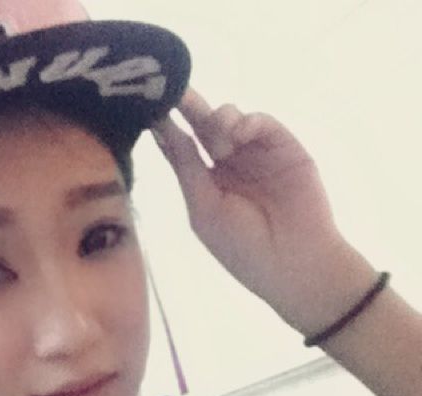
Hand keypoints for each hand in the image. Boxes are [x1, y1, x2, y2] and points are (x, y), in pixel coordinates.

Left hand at [152, 88, 375, 334]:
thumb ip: (187, 168)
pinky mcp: (283, 146)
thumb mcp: (204, 209)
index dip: (165, 128)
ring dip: (218, 122)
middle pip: (202, 126)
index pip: (180, 147)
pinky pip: (261, 122)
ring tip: (221, 145)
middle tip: (172, 89)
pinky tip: (239, 133)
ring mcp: (255, 153)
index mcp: (205, 182)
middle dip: (187, 107)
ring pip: (229, 119)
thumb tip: (164, 132)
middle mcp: (228, 163)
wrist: (293, 263)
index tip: (145, 105)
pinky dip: (247, 121)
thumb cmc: (242, 246)